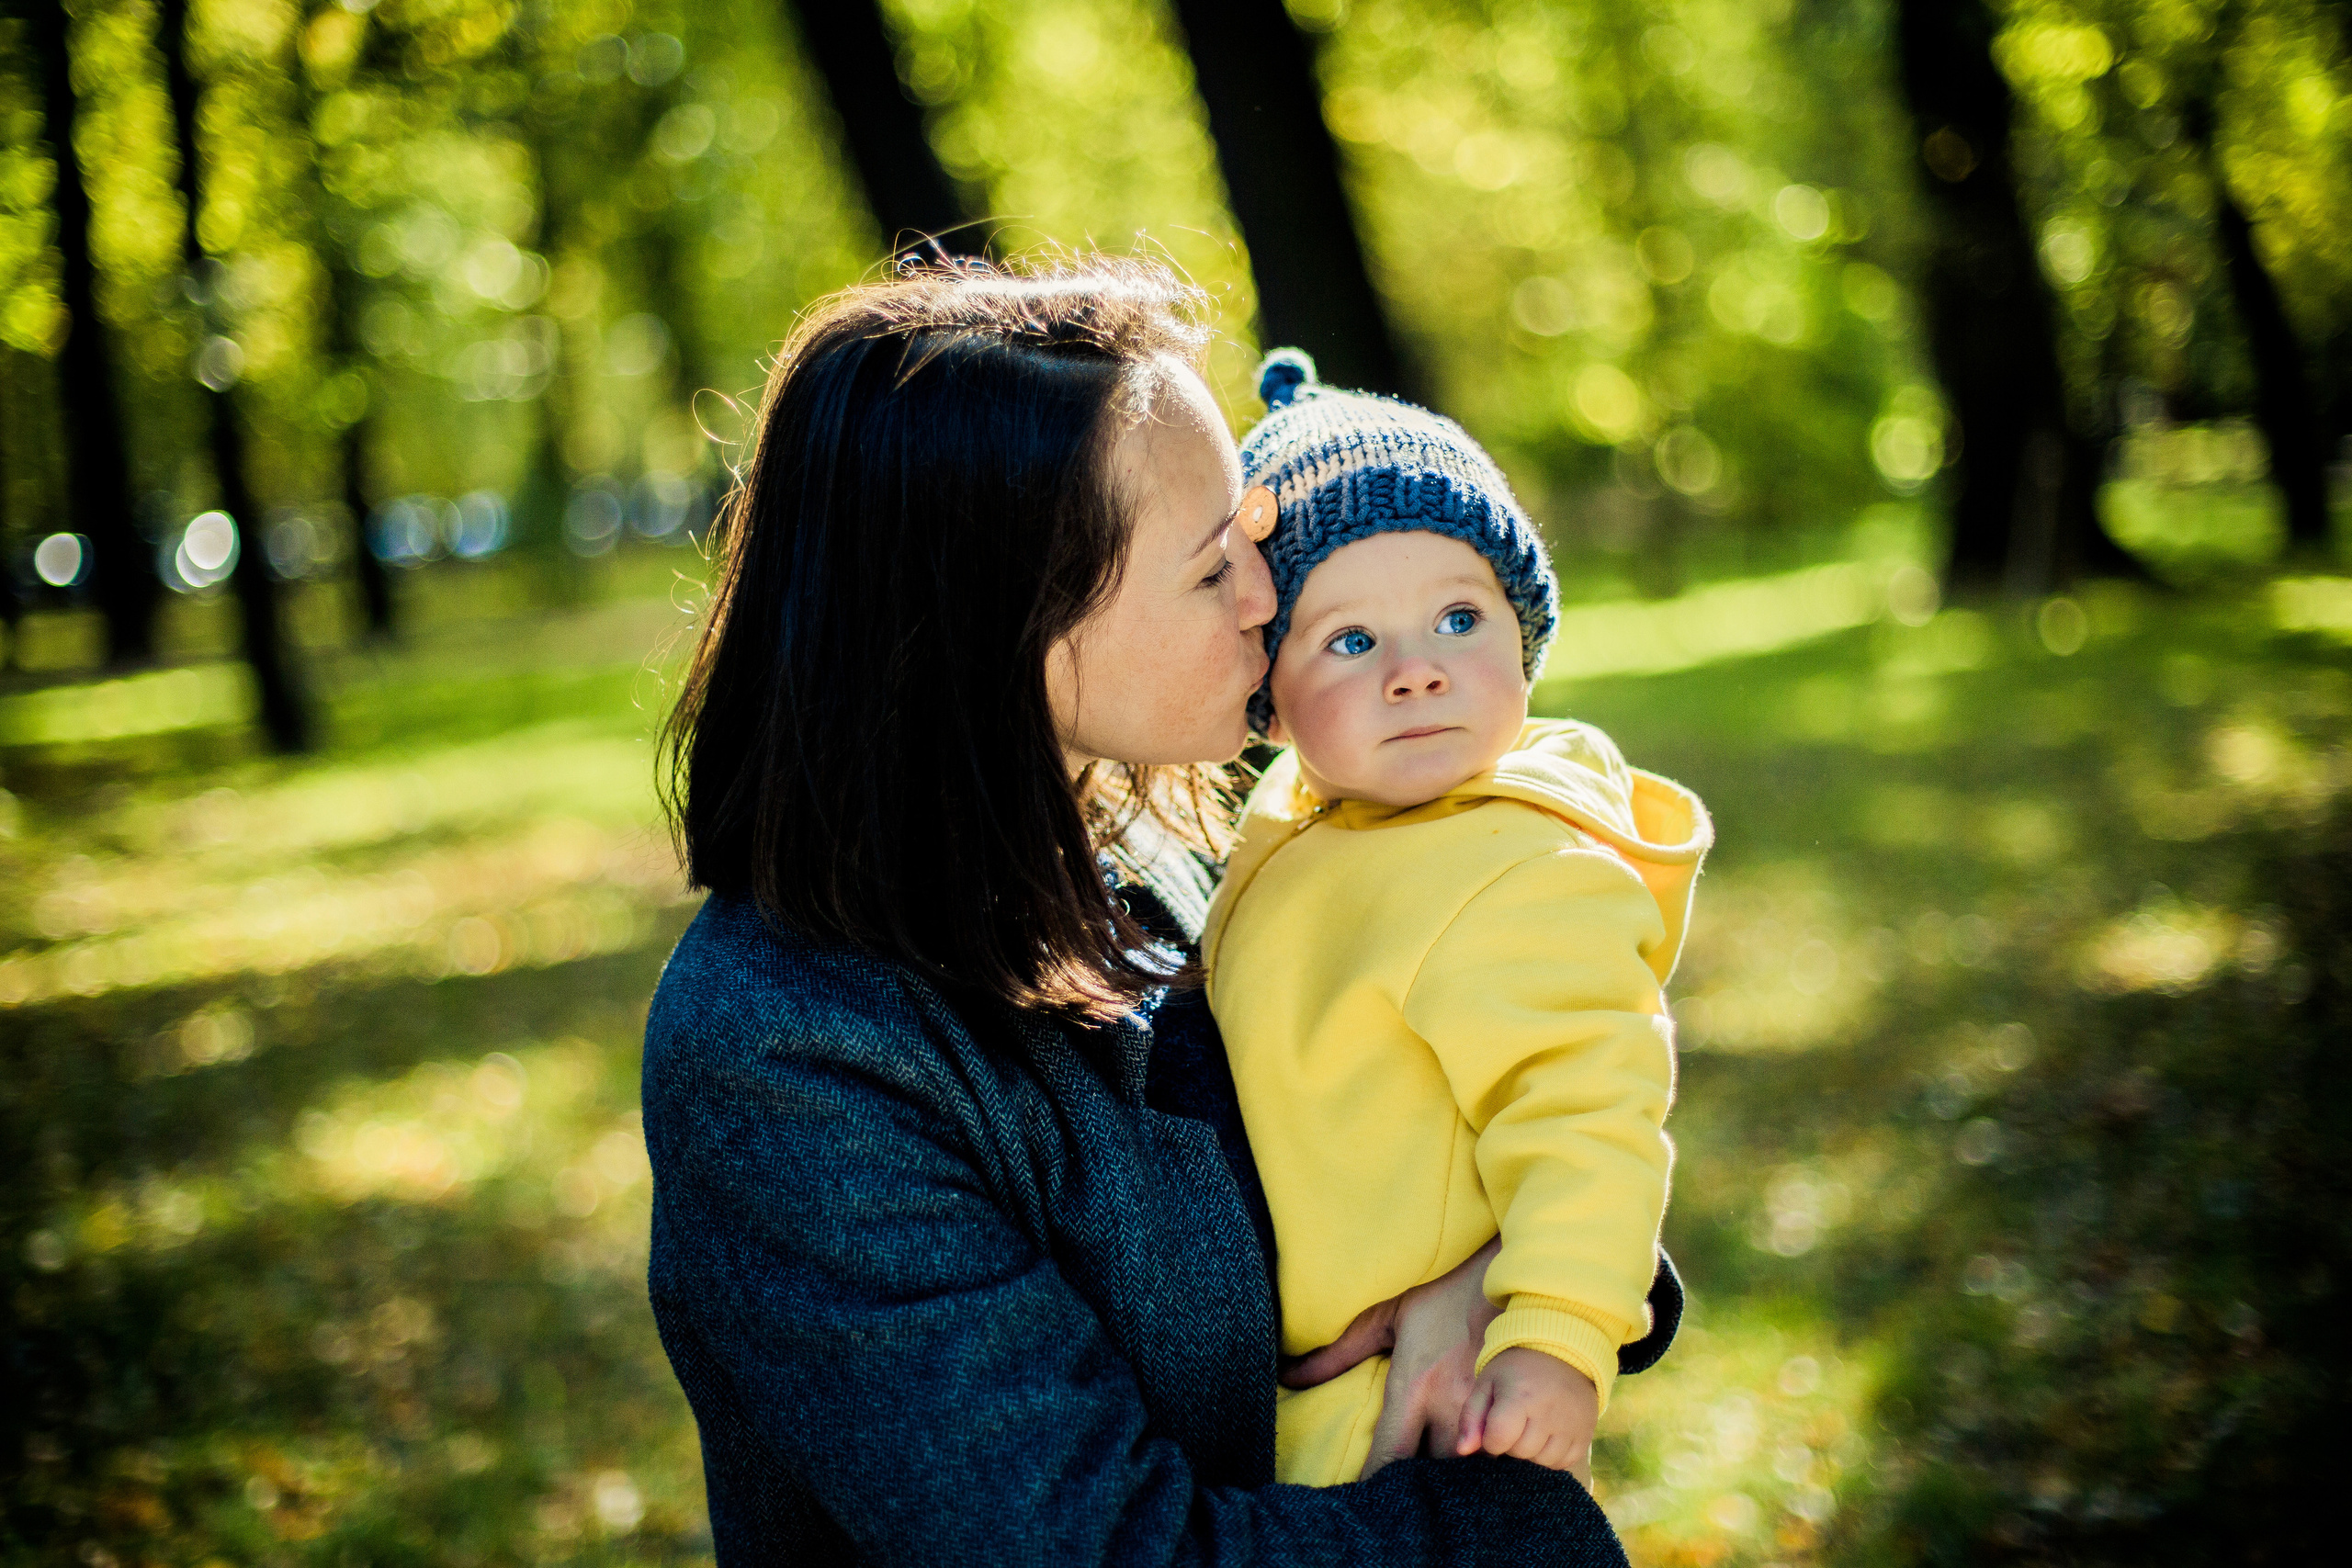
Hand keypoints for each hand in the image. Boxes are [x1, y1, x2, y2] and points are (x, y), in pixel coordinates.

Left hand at [1279, 1239, 1502, 1480]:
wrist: (1513, 1284)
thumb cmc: (1442, 1298)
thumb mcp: (1388, 1318)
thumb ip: (1339, 1352)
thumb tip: (1288, 1376)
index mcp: (1416, 1385)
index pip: (1390, 1456)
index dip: (1372, 1486)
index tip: (1355, 1504)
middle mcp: (1452, 1407)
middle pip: (1427, 1473)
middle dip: (1409, 1488)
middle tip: (1389, 1500)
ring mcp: (1487, 1414)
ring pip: (1462, 1473)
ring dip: (1443, 1481)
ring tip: (1423, 1488)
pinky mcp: (1512, 1416)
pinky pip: (1493, 1461)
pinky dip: (1476, 1469)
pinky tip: (1464, 1473)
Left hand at [1456, 1346, 1597, 1484]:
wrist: (1561, 1353)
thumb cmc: (1516, 1371)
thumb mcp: (1487, 1384)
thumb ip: (1471, 1417)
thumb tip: (1462, 1450)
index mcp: (1520, 1396)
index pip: (1498, 1440)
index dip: (1490, 1438)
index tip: (1495, 1424)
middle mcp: (1549, 1412)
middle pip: (1520, 1453)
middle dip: (1511, 1443)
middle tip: (1516, 1421)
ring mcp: (1571, 1425)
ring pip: (1542, 1462)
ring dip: (1531, 1451)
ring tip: (1531, 1427)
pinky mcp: (1585, 1435)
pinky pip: (1562, 1464)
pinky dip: (1551, 1456)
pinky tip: (1548, 1435)